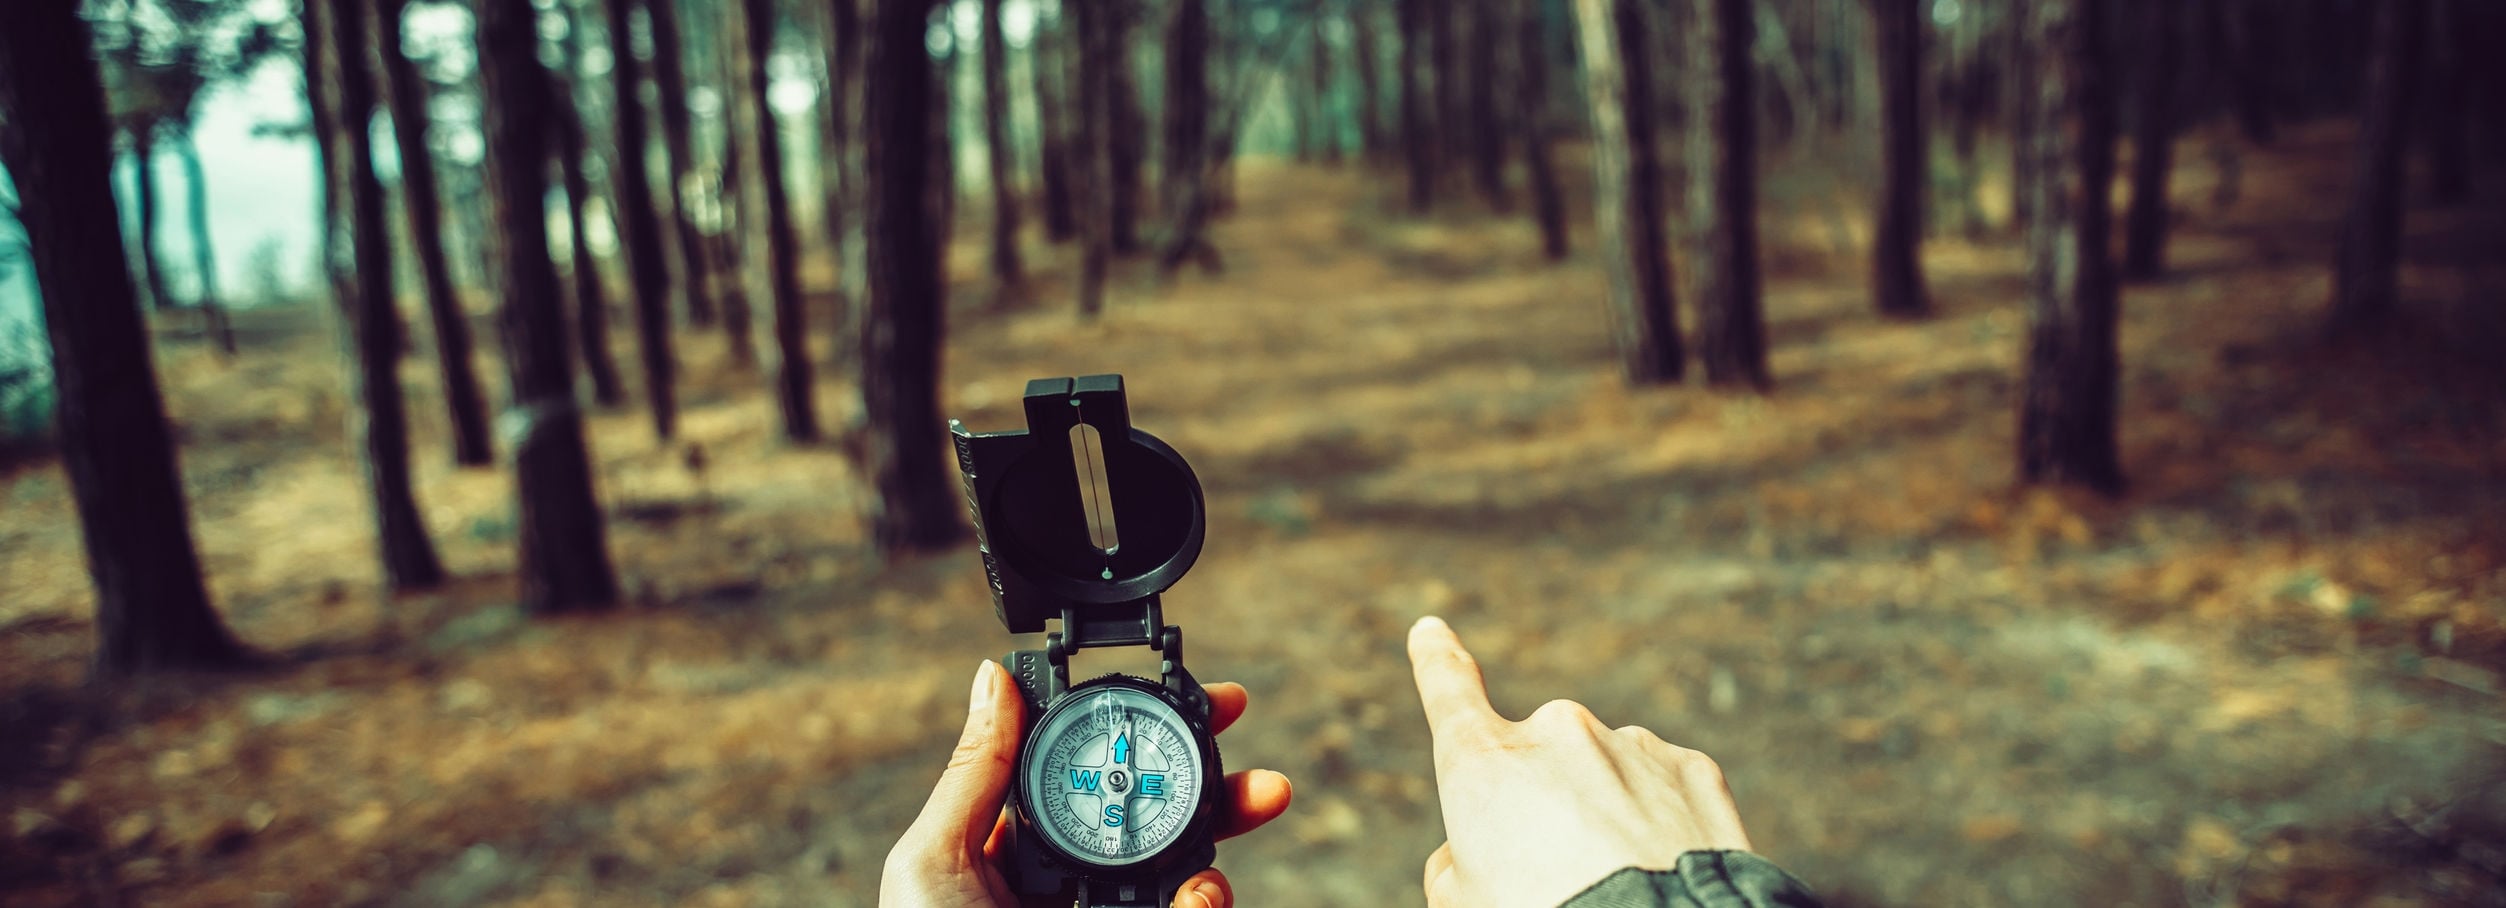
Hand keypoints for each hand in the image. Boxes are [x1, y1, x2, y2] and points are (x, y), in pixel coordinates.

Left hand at [880, 661, 1293, 907]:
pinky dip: (1205, 905)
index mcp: (1019, 849)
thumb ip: (975, 774)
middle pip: (1163, 823)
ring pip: (1189, 881)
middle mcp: (1074, 888)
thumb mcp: (934, 863)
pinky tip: (1199, 900)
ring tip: (1218, 870)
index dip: (1151, 735)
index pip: (1098, 776)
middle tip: (1261, 781)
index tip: (1207, 703)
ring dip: (1218, 863)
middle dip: (1220, 796)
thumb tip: (992, 680)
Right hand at [1409, 617, 1754, 907]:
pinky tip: (1663, 871)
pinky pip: (1665, 790)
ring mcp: (1630, 745)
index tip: (1431, 631)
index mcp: (1486, 763)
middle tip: (1561, 875)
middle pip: (1542, 762)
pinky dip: (1662, 823)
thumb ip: (1457, 861)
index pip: (1448, 690)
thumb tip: (1476, 850)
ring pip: (1608, 776)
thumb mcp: (1462, 905)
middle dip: (1548, 805)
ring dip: (1609, 816)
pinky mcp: (1693, 769)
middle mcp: (1556, 733)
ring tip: (1622, 886)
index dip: (1437, 660)